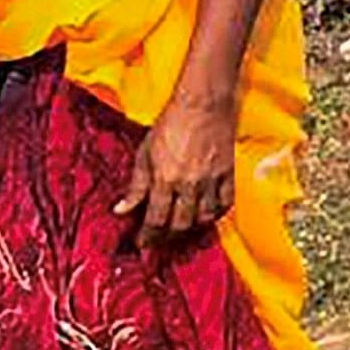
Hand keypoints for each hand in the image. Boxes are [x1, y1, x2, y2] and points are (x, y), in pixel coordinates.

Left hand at [117, 99, 236, 251]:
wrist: (203, 106)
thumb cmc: (171, 124)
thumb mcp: (144, 154)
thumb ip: (135, 185)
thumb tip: (121, 209)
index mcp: (165, 178)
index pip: (155, 218)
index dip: (148, 236)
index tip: (143, 244)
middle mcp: (189, 184)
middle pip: (180, 223)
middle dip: (168, 237)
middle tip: (160, 242)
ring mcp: (211, 180)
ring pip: (203, 218)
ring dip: (191, 228)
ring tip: (182, 231)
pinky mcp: (228, 174)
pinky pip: (225, 203)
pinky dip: (216, 214)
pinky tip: (207, 216)